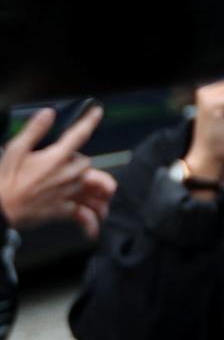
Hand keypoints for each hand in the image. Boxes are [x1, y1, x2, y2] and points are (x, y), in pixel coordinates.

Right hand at [0, 105, 108, 231]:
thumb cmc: (4, 182)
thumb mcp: (15, 150)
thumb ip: (34, 131)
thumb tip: (48, 113)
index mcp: (56, 158)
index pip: (79, 135)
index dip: (90, 121)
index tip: (97, 112)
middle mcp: (68, 174)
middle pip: (87, 163)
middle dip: (80, 161)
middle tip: (67, 162)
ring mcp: (69, 193)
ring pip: (92, 186)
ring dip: (94, 188)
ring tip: (93, 191)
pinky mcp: (64, 210)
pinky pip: (85, 216)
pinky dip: (91, 222)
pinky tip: (94, 227)